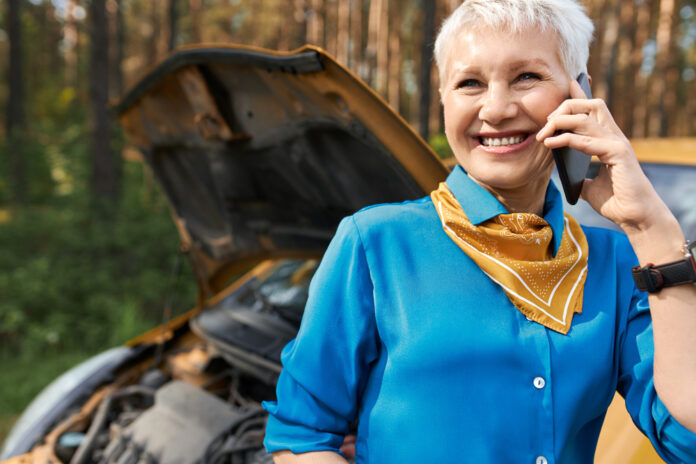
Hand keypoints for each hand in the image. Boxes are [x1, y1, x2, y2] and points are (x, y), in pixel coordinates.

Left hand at [536, 81, 670, 233]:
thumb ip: (576, 176)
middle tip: (545, 122)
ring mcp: (617, 143)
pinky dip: (565, 140)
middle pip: (591, 104)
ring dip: (560, 121)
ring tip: (542, 134)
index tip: (568, 84)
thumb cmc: (614, 201)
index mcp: (609, 140)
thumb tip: (560, 174)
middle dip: (565, 106)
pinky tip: (550, 144)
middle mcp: (614, 137)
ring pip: (586, 117)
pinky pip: (586, 141)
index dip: (581, 95)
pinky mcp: (618, 154)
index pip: (594, 109)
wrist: (634, 217)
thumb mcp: (587, 186)